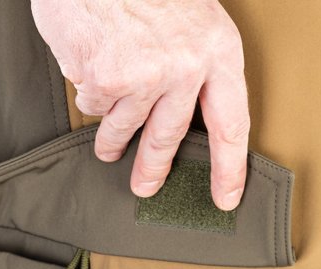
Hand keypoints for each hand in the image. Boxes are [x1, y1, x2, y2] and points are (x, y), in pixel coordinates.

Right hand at [31, 0, 249, 210]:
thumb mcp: (189, 18)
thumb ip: (193, 67)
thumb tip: (183, 120)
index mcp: (217, 51)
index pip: (231, 123)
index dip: (229, 167)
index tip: (225, 197)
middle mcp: (185, 67)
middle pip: (169, 138)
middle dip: (153, 170)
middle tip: (145, 188)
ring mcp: (144, 75)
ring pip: (124, 128)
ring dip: (111, 141)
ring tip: (106, 146)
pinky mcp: (106, 79)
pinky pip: (94, 104)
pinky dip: (89, 92)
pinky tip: (90, 68)